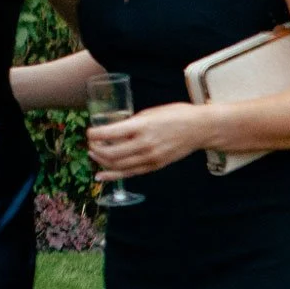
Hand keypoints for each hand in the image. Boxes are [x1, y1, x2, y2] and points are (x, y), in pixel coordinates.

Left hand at [86, 102, 215, 179]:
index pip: (110, 133)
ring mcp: (150, 157)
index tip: (89, 132)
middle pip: (110, 152)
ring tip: (94, 155)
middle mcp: (145, 143)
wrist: (200, 129)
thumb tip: (112, 129)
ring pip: (117, 165)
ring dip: (101, 161)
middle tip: (91, 144)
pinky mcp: (155, 166)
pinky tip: (101, 175)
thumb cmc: (176, 115)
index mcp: (142, 126)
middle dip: (95, 149)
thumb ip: (131, 123)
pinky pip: (130, 173)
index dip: (94, 134)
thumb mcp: (150, 112)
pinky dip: (112, 175)